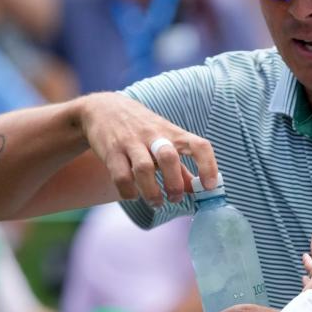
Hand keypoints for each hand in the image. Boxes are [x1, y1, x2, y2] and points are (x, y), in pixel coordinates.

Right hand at [78, 92, 218, 207]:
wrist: (102, 108)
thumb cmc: (141, 129)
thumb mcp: (165, 141)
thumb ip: (180, 167)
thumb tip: (195, 190)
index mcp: (172, 133)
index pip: (198, 145)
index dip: (208, 166)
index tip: (210, 186)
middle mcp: (153, 136)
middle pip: (168, 158)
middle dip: (174, 184)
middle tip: (174, 198)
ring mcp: (131, 142)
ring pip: (143, 169)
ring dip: (152, 192)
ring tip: (156, 202)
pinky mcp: (111, 151)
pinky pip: (121, 176)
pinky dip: (129, 192)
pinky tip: (133, 195)